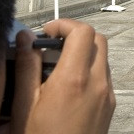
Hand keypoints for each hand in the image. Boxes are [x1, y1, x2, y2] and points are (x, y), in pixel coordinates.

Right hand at [0, 19, 114, 133]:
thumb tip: (27, 38)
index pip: (82, 31)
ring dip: (82, 54)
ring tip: (54, 70)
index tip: (46, 33)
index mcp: (74, 79)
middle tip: (50, 46)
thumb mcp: (24, 106)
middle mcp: (98, 84)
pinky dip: (88, 72)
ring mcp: (107, 97)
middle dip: (75, 36)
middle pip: (97, 40)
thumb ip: (26, 67)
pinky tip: (65, 88)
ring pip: (102, 58)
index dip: (63, 25)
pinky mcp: (110, 108)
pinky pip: (104, 78)